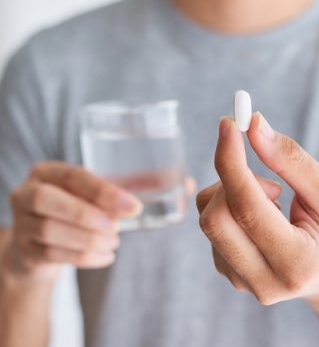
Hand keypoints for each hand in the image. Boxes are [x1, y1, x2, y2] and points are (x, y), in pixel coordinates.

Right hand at [5, 161, 195, 283]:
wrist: (42, 240)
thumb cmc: (81, 207)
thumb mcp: (100, 192)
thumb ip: (138, 185)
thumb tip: (188, 183)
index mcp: (49, 171)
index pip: (74, 176)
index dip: (103, 192)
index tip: (133, 207)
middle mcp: (28, 192)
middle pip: (48, 201)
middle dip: (87, 215)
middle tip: (118, 228)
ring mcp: (21, 222)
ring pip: (49, 231)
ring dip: (87, 240)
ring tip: (114, 243)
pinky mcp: (23, 251)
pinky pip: (50, 255)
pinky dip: (83, 257)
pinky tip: (105, 256)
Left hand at [197, 113, 318, 310]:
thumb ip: (291, 159)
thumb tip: (254, 126)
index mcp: (297, 263)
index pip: (247, 208)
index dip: (232, 161)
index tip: (228, 124)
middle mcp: (264, 282)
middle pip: (215, 218)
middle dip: (233, 179)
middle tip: (271, 178)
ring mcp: (242, 282)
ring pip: (209, 219)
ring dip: (234, 193)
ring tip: (275, 201)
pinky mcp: (229, 273)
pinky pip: (212, 226)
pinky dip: (231, 206)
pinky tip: (263, 216)